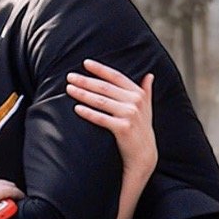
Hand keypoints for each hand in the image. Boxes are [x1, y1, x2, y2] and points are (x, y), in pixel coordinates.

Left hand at [66, 59, 157, 182]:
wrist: (144, 155)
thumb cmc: (141, 130)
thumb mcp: (146, 109)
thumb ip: (146, 91)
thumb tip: (149, 75)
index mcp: (138, 94)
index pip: (116, 77)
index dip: (100, 69)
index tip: (85, 63)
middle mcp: (135, 102)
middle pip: (105, 87)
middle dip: (86, 81)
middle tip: (70, 77)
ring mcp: (129, 115)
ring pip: (101, 101)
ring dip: (83, 94)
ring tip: (69, 89)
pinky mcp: (123, 128)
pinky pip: (101, 118)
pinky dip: (88, 113)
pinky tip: (76, 108)